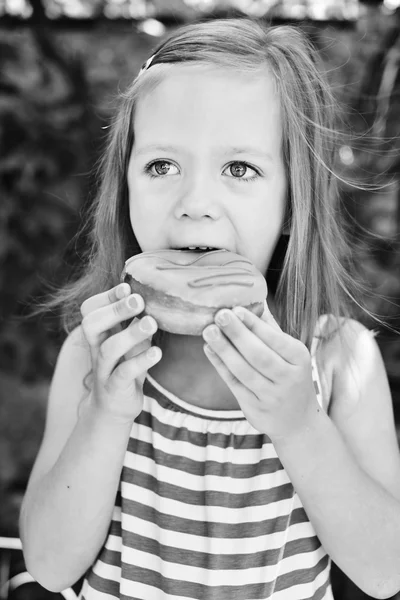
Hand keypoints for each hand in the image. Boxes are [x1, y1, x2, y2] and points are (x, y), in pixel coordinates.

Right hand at [80, 283, 161, 422]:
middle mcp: (97, 349)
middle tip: (139, 301)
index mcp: (100, 334)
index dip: (106, 297)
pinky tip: (156, 352)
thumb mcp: (131, 342)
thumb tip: (156, 294)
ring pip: (109, 349)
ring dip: (130, 333)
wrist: (114, 408)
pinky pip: (123, 374)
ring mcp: (104, 369)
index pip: (90, 309)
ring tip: (151, 323)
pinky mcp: (115, 389)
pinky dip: (140, 362)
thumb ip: (137, 322)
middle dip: (115, 309)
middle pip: (92, 324)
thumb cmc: (125, 367)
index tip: (128, 287)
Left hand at [202, 302, 319, 440]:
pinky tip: (209, 349)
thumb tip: (256, 299)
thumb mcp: (291, 354)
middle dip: (238, 334)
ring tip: (208, 331)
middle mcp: (288, 378)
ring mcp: (271, 396)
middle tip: (219, 315)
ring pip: (244, 371)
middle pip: (259, 355)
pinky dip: (220, 366)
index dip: (255, 325)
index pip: (275, 339)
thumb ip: (272, 329)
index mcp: (300, 358)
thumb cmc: (291, 376)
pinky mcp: (255, 408)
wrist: (298, 421)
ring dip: (224, 349)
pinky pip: (234, 383)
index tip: (236, 308)